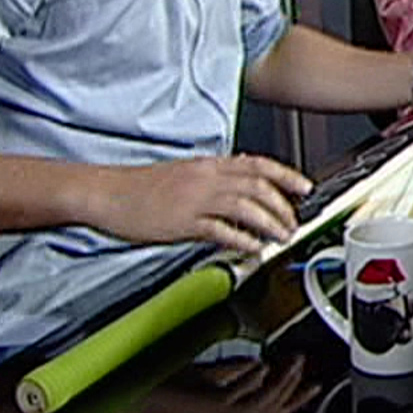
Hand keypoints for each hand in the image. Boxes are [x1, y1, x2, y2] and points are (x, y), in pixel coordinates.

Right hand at [98, 154, 314, 255]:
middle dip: (283, 205)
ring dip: (270, 222)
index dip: (286, 176)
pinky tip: (254, 247)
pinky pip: (221, 229)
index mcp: (207, 164)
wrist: (106, 192)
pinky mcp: (183, 221)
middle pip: (258, 186)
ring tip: (282, 236)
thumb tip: (240, 186)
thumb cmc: (140, 186)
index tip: (305, 187)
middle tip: (294, 222)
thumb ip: (213, 178)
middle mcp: (206, 178)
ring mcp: (195, 199)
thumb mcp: (184, 173)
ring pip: (246, 206)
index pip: (258, 164)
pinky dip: (243, 239)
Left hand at [147, 353, 321, 412]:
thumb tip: (257, 362)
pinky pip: (236, 396)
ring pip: (260, 403)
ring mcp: (218, 411)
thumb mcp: (207, 374)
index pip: (270, 406)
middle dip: (293, 388)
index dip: (295, 397)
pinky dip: (251, 380)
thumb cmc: (164, 383)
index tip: (315, 384)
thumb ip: (232, 371)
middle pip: (271, 408)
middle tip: (306, 365)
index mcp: (229, 407)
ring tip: (290, 363)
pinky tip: (260, 366)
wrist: (134, 394)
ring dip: (279, 383)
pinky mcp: (206, 406)